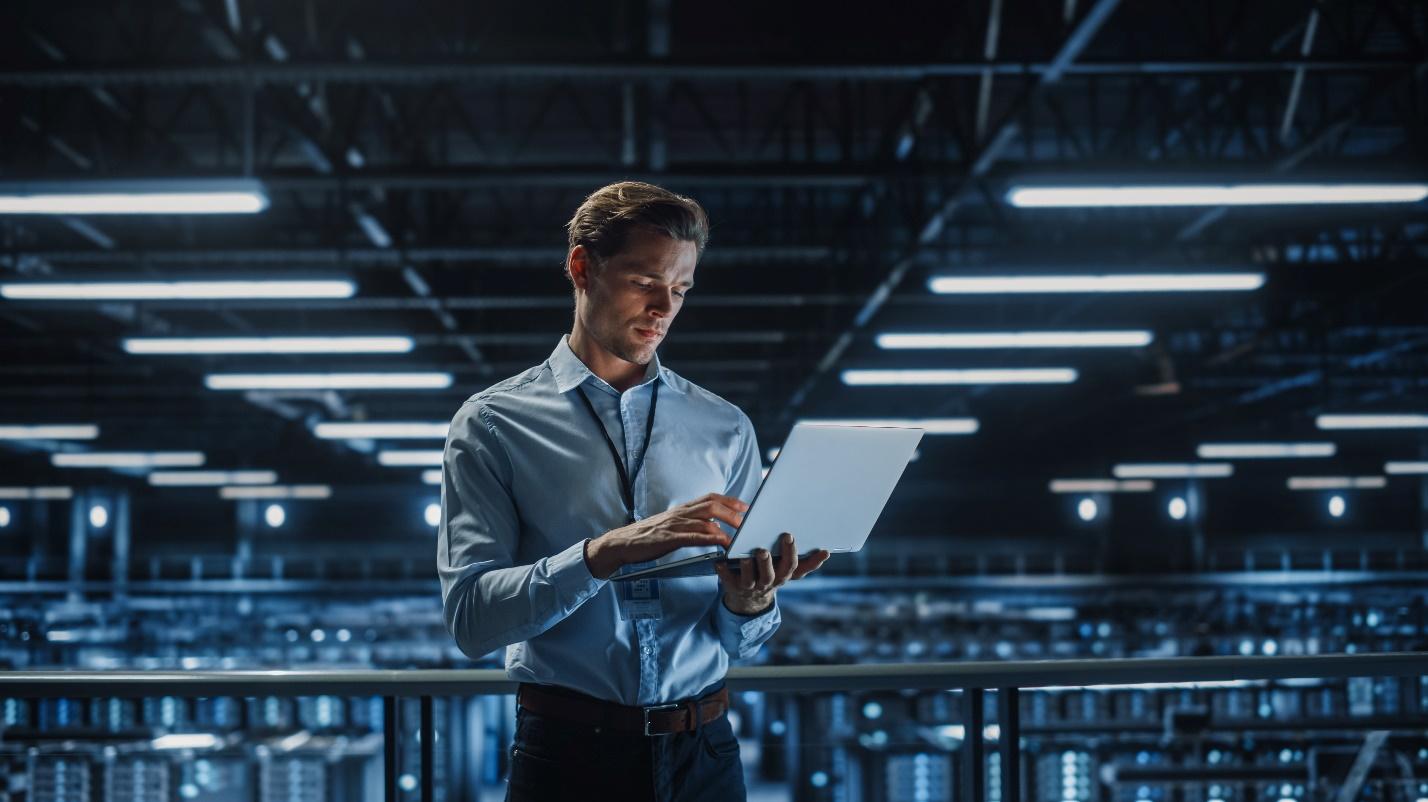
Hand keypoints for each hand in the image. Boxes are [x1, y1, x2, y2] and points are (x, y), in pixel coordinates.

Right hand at [584, 493, 747, 579]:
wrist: (622, 543)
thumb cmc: (648, 537)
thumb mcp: (672, 526)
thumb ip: (691, 525)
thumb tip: (714, 528)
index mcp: (682, 509)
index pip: (710, 498)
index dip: (730, 500)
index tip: (746, 506)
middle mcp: (680, 513)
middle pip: (712, 506)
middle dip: (733, 512)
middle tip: (750, 521)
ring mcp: (674, 525)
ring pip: (705, 520)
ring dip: (726, 526)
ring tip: (740, 534)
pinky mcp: (668, 538)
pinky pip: (693, 536)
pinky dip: (709, 538)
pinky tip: (721, 543)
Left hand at [715, 532, 829, 615]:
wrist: (748, 599)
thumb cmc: (770, 573)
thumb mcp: (787, 569)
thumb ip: (804, 561)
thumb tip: (826, 552)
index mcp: (783, 575)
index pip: (793, 567)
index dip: (798, 556)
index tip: (800, 541)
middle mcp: (769, 582)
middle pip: (774, 574)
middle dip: (772, 560)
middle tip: (771, 546)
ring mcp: (751, 586)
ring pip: (751, 579)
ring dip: (749, 567)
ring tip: (747, 556)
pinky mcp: (734, 586)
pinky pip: (728, 580)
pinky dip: (723, 572)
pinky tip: (719, 562)